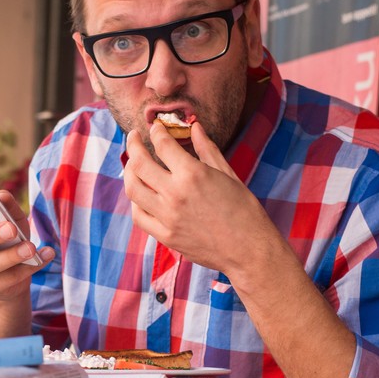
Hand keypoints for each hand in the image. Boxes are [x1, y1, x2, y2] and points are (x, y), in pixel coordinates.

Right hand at [0, 190, 53, 301]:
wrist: (15, 272)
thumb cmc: (10, 237)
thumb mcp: (12, 218)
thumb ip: (6, 205)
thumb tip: (2, 196)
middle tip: (11, 229)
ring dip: (12, 255)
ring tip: (31, 248)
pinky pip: (9, 278)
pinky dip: (29, 267)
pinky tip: (44, 256)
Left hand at [123, 121, 277, 274]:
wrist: (249, 250)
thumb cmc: (244, 210)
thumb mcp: (228, 174)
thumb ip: (207, 149)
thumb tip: (195, 127)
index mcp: (193, 174)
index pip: (162, 145)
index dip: (156, 132)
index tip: (155, 128)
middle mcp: (175, 194)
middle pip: (139, 163)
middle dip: (133, 145)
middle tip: (134, 137)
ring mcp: (167, 217)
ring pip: (133, 189)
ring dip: (128, 172)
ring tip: (133, 164)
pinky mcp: (165, 236)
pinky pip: (139, 216)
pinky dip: (136, 201)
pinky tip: (141, 194)